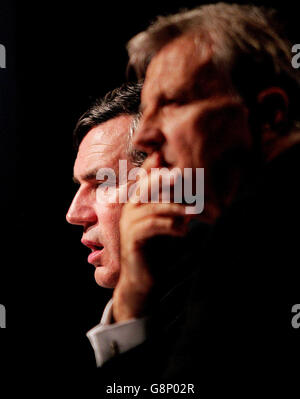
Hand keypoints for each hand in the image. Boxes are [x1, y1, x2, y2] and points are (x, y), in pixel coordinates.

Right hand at [113, 155, 188, 321]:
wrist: (143, 279)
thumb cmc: (157, 251)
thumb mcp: (167, 225)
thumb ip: (174, 210)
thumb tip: (193, 196)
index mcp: (137, 204)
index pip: (144, 180)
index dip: (152, 167)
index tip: (168, 157)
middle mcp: (130, 210)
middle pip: (147, 187)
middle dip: (165, 180)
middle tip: (183, 177)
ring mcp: (129, 224)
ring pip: (153, 207)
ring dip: (176, 208)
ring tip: (194, 212)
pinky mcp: (132, 239)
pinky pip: (152, 225)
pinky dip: (170, 226)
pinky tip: (184, 232)